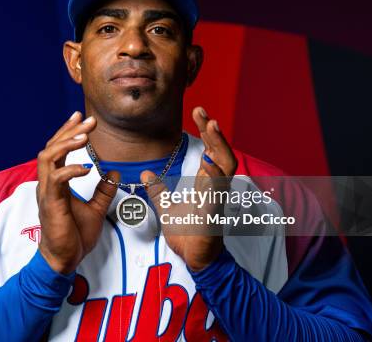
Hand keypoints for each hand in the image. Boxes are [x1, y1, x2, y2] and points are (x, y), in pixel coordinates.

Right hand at [37, 111, 118, 273]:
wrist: (63, 260)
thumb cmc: (74, 236)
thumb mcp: (95, 209)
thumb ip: (103, 191)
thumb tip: (113, 173)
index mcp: (55, 183)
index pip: (57, 149)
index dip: (68, 131)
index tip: (82, 118)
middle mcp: (47, 183)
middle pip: (51, 147)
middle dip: (70, 131)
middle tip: (89, 120)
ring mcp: (46, 193)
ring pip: (48, 157)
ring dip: (66, 144)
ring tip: (84, 137)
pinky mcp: (50, 204)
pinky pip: (56, 179)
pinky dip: (70, 170)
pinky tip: (86, 168)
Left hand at [141, 106, 237, 271]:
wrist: (196, 260)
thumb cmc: (188, 233)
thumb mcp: (166, 206)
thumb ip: (158, 190)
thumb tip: (145, 174)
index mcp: (206, 183)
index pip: (211, 150)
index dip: (207, 131)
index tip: (198, 112)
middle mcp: (215, 187)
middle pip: (222, 152)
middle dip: (213, 131)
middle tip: (202, 111)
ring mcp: (217, 199)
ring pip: (226, 167)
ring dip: (219, 146)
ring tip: (211, 126)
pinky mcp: (214, 213)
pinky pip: (217, 192)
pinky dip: (213, 176)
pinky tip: (207, 162)